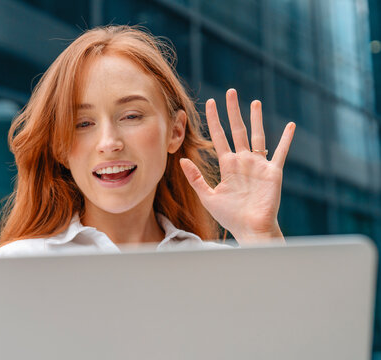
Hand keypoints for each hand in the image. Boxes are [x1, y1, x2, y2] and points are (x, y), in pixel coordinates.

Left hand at [180, 89, 294, 244]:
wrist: (250, 229)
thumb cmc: (230, 216)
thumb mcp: (208, 197)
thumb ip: (196, 178)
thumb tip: (182, 160)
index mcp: (228, 165)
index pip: (219, 137)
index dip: (215, 120)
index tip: (210, 103)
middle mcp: (243, 161)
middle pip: (238, 130)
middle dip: (233, 111)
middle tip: (231, 92)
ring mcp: (258, 165)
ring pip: (257, 136)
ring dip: (256, 119)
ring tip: (255, 102)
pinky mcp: (273, 172)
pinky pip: (281, 153)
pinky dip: (286, 139)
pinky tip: (290, 126)